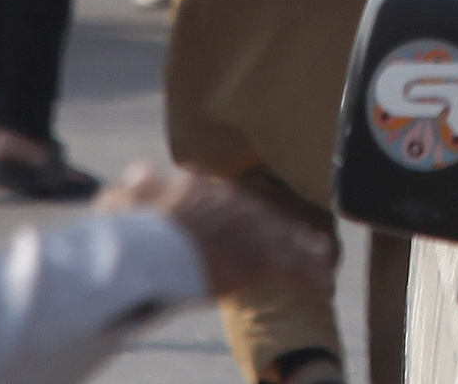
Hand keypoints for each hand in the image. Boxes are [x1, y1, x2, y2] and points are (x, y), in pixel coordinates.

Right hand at [105, 165, 333, 308]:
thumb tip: (137, 171)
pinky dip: (312, 279)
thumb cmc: (135, 224)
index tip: (263, 221)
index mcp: (208, 194)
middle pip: (269, 220)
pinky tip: (327, 288)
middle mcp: (236, 208)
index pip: (236, 205)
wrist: (152, 241)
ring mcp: (252, 232)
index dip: (252, 216)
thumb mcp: (130, 198)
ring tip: (324, 260)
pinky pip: (295, 271)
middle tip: (309, 240)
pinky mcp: (262, 261)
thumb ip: (140, 186)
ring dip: (307, 253)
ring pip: (288, 242)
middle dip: (287, 232)